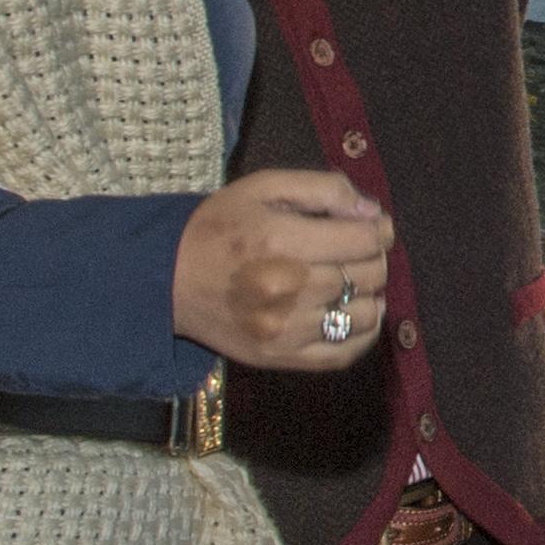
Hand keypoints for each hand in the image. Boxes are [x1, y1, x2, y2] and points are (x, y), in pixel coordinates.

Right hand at [173, 171, 393, 372]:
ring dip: (369, 295)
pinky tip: (355, 314)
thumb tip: (373, 212)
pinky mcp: (280, 356)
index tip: (371, 226)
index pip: (365, 240)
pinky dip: (362, 333)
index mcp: (282, 240)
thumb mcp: (264, 188)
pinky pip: (344, 353)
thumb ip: (323, 189)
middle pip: (368, 275)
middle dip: (373, 257)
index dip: (378, 229)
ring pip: (363, 314)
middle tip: (356, 251)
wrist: (166, 279)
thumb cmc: (218, 227)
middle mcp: (288, 288)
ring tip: (353, 282)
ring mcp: (285, 329)